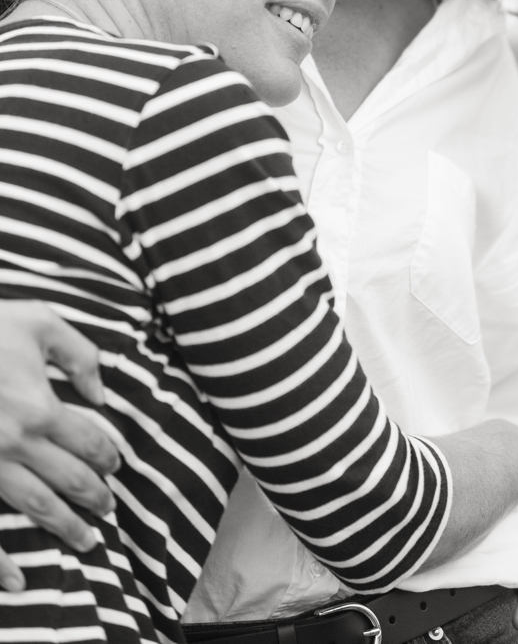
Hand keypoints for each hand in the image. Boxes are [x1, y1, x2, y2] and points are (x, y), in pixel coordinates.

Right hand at [0, 301, 120, 589]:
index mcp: (41, 407)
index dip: (109, 457)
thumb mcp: (38, 322)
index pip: (91, 443)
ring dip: (64, 528)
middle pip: (70, 480)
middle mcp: (16, 443)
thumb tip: (101, 394)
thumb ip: (80, 354)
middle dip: (95, 498)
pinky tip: (18, 582)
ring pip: (34, 508)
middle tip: (108, 510)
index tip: (116, 466)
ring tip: (85, 542)